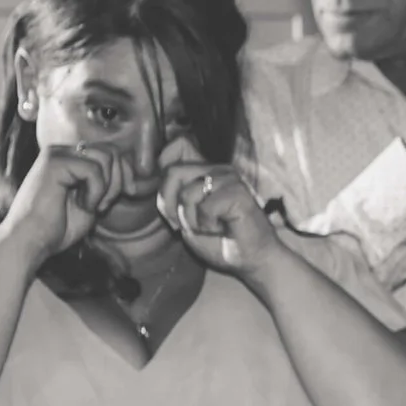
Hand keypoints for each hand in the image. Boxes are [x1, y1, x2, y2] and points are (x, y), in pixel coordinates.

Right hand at [4, 143, 131, 264]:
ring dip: (107, 187)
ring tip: (91, 206)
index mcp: (69, 159)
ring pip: (106, 157)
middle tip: (103, 206)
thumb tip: (130, 172)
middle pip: (110, 151)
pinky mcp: (54, 161)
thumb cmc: (57, 228)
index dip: (125, 171)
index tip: (129, 193)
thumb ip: (106, 184)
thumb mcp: (91, 202)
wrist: (30, 241)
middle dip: (118, 180)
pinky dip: (96, 192)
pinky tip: (81, 205)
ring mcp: (57, 154)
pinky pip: (94, 170)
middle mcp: (62, 151)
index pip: (108, 151)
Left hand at [161, 165, 279, 276]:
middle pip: (173, 172)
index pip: (178, 145)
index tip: (169, 206)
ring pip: (188, 194)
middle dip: (170, 206)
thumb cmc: (219, 242)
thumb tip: (155, 179)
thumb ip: (173, 196)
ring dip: (193, 220)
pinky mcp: (238, 192)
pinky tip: (223, 229)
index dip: (163, 172)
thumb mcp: (186, 218)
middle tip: (187, 225)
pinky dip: (208, 225)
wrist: (250, 260)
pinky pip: (206, 207)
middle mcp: (217, 169)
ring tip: (210, 228)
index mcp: (205, 171)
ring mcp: (229, 178)